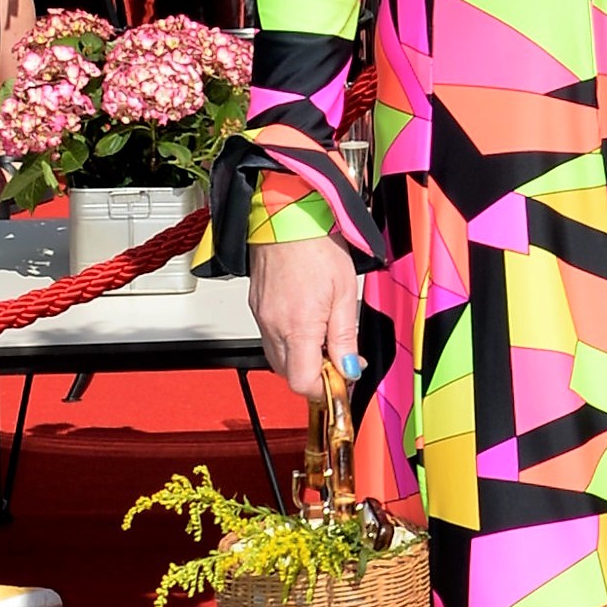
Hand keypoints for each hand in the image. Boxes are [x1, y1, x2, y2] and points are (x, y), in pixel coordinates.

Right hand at [249, 236, 360, 397]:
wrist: (288, 217)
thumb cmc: (318, 247)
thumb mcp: (345, 294)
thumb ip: (345, 337)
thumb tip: (349, 369)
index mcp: (298, 327)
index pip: (302, 383)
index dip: (325, 388)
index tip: (344, 378)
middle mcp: (273, 327)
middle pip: (289, 375)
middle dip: (316, 375)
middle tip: (340, 357)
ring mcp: (262, 318)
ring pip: (278, 359)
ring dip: (302, 359)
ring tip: (325, 337)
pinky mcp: (257, 308)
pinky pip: (271, 340)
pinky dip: (290, 342)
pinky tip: (308, 324)